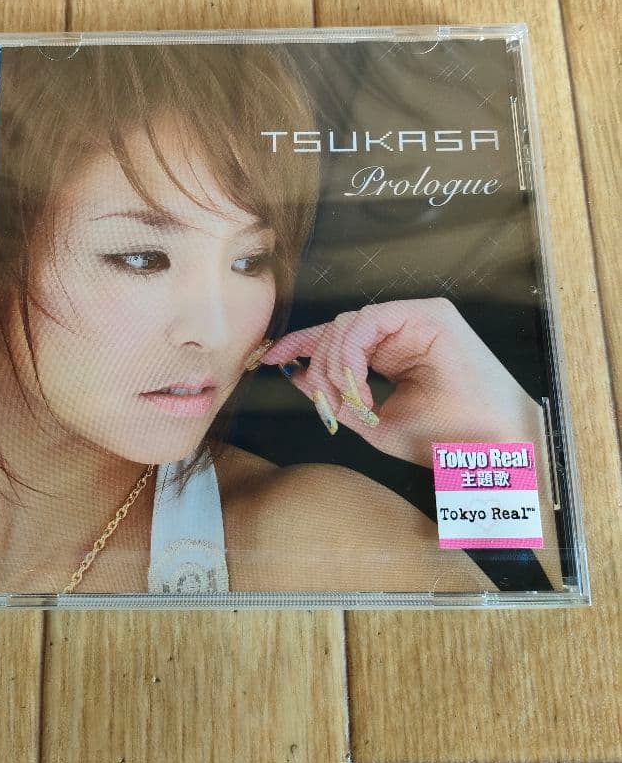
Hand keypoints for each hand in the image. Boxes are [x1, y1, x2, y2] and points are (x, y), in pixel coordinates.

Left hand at [260, 298, 543, 467]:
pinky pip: (368, 322)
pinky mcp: (428, 313)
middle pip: (336, 330)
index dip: (301, 344)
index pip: (337, 339)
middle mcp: (403, 330)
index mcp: (392, 351)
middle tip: (323, 402)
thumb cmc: (445, 440)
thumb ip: (337, 398)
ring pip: (347, 324)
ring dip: (335, 366)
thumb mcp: (374, 422)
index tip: (270, 358)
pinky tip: (357, 385)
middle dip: (317, 364)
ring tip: (349, 403)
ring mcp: (415, 318)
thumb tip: (298, 375)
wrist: (492, 449)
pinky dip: (353, 354)